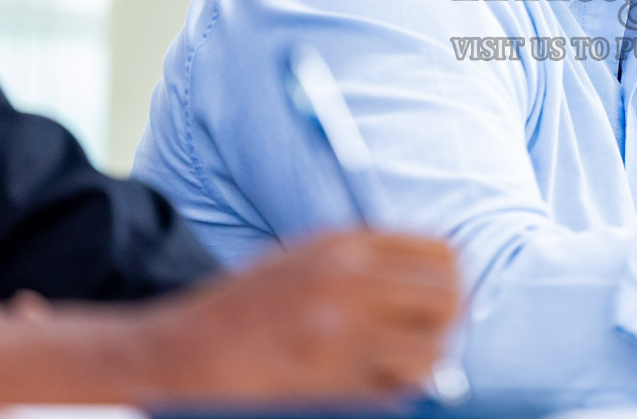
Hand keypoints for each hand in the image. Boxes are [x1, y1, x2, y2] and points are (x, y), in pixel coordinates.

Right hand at [143, 230, 460, 398]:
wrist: (184, 352)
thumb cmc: (249, 307)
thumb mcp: (308, 258)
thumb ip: (370, 263)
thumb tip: (439, 280)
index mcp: (346, 245)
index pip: (441, 253)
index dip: (453, 279)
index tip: (443, 298)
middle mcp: (348, 281)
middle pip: (448, 297)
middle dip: (449, 323)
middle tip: (432, 338)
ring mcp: (340, 332)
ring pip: (431, 351)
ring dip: (425, 363)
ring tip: (400, 366)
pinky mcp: (329, 381)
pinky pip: (395, 391)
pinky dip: (394, 392)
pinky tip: (370, 385)